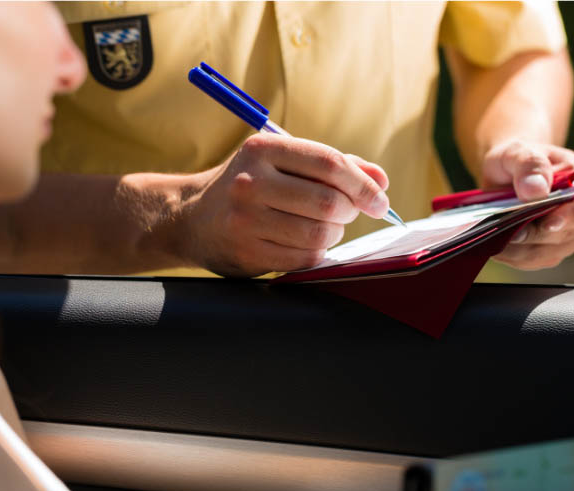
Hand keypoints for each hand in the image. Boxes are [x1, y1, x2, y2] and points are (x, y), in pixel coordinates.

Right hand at [185, 133, 389, 276]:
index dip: (363, 184)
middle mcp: (251, 182)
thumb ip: (335, 166)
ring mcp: (245, 219)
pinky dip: (316, 253)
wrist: (192, 217)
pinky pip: (303, 258)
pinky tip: (307, 244)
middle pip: (328, 202)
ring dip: (334, 234)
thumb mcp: (284, 162)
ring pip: (318, 234)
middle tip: (348, 214)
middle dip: (349, 211)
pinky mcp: (246, 252)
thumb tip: (382, 180)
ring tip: (325, 227)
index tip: (379, 200)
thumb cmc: (253, 186)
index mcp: (263, 148)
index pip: (329, 163)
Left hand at [481, 140, 573, 269]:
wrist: (504, 173)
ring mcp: (566, 235)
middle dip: (537, 235)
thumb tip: (536, 191)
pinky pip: (532, 261)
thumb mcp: (519, 151)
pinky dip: (513, 257)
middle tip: (511, 232)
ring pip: (549, 253)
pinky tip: (495, 247)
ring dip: (522, 250)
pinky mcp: (546, 250)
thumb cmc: (517, 158)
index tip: (548, 223)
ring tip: (496, 239)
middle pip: (570, 236)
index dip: (573, 218)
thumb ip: (530, 164)